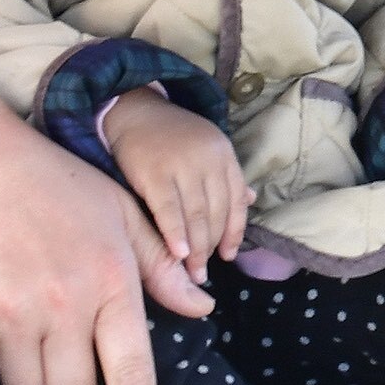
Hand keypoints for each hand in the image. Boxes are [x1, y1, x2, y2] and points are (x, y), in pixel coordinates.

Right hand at [104, 87, 251, 276]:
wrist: (134, 111)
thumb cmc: (172, 136)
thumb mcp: (206, 149)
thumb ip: (226, 176)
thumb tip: (250, 199)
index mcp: (224, 154)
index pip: (236, 201)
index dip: (235, 232)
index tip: (228, 256)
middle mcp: (207, 160)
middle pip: (216, 213)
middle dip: (212, 247)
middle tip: (204, 273)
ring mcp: (182, 165)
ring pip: (196, 216)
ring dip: (196, 249)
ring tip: (193, 271)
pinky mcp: (154, 173)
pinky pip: (169, 210)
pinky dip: (176, 234)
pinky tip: (179, 253)